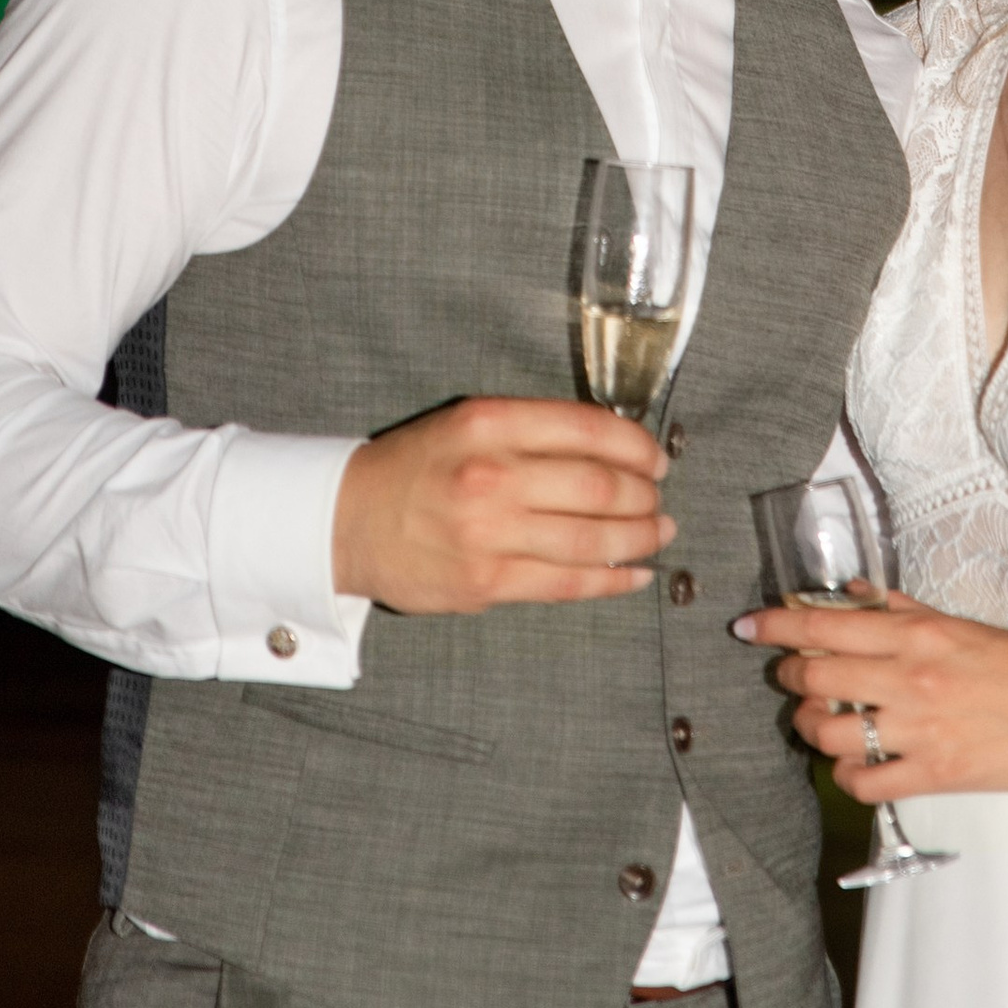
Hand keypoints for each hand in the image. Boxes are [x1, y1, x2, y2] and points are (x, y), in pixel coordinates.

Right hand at [333, 396, 671, 612]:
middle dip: (644, 495)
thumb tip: (612, 450)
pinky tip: (635, 574)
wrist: (347, 521)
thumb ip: (533, 430)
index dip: (636, 446)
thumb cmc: (416, 468)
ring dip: (638, 538)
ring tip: (659, 533)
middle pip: (598, 487)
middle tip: (658, 498)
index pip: (587, 429)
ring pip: (591, 539)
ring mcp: (490, 534)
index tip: (656, 458)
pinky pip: (566, 584)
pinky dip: (611, 581)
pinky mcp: (487, 583)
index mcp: (490, 424)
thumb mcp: (468, 423)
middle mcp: (492, 475)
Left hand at [738, 589, 1007, 801]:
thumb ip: (904, 613)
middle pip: (816, 677)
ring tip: (821, 724)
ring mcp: (922, 729)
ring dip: (814, 730)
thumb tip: (857, 596)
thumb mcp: (963, 626)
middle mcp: (912, 678)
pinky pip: (865, 783)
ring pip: (830, 733)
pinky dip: (848, 777)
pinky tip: (856, 766)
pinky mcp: (936, 773)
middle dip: (792, 679)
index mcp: (918, 634)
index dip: (777, 625)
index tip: (749, 627)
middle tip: (792, 678)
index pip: (825, 624)